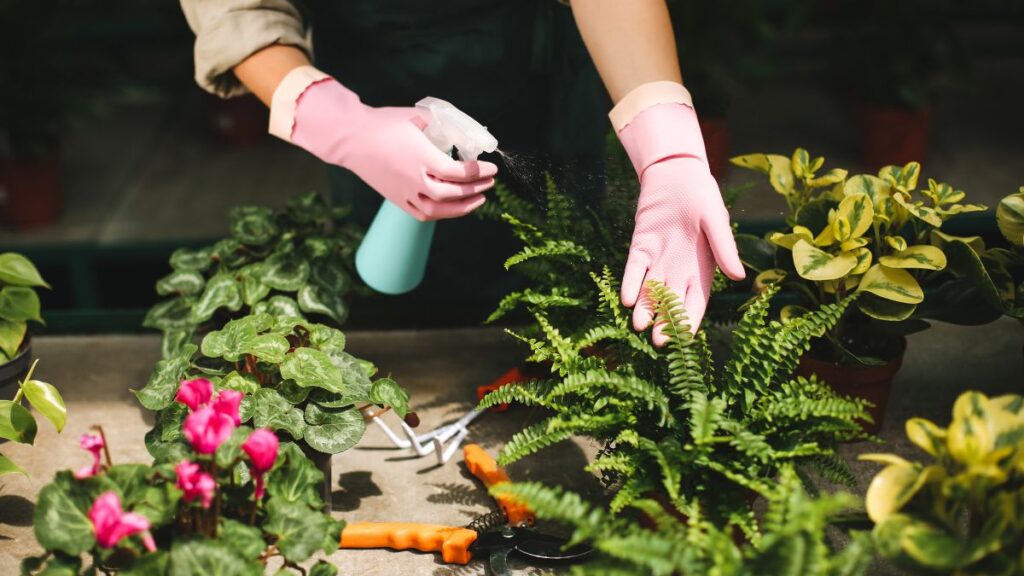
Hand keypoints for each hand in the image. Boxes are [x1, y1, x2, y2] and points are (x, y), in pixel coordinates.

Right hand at [274, 68, 496, 220]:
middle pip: (452, 193)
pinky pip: (423, 214)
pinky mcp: (396, 199)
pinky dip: (442, 214)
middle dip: (476, 188)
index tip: (491, 167)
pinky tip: (454, 208)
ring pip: (439, 209)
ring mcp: (404, 192)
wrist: (351, 138)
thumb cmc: (384, 123)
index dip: (479, 171)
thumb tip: (469, 131)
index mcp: (422, 157)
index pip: (458, 172)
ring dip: (463, 207)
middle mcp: (414, 179)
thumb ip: (445, 123)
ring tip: (479, 199)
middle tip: (490, 182)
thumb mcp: (418, 115)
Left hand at [616, 99, 744, 344]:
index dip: (690, 320)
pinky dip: (630, 283)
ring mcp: (658, 261)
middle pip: (670, 303)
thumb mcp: (716, 221)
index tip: (684, 338)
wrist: (677, 174)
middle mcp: (678, 271)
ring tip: (638, 325)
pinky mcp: (640, 248)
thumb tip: (739, 277)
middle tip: (658, 341)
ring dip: (644, 308)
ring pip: (649, 291)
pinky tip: (626, 298)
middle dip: (664, 322)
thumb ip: (725, 248)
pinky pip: (634, 270)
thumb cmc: (703, 198)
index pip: (696, 302)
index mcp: (702, 269)